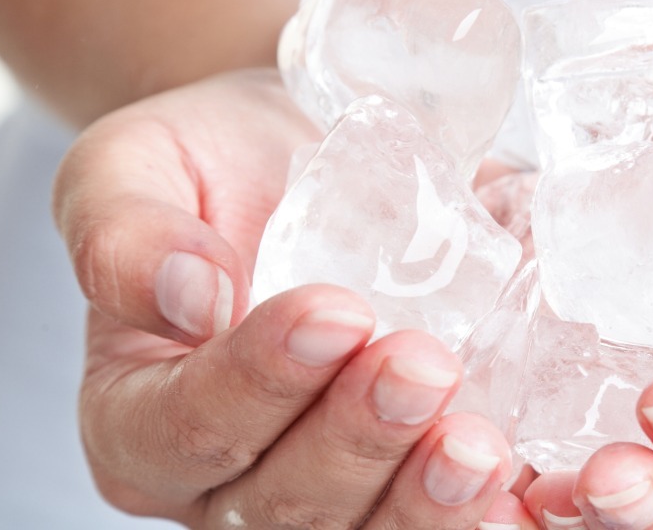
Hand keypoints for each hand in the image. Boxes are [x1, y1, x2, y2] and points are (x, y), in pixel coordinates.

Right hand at [53, 69, 531, 527]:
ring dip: (426, 500)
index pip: (186, 427)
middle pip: (283, 503)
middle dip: (358, 441)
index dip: (257, 383)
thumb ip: (125, 234)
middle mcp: (229, 479)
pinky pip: (442, 518)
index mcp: (140, 418)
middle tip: (422, 366)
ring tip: (480, 441)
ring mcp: (327, 491)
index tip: (334, 309)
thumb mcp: (134, 166)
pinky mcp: (410, 479)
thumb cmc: (213, 165)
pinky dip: (486, 511)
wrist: (306, 159)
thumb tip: (186, 300)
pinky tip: (526, 480)